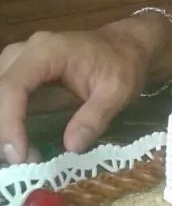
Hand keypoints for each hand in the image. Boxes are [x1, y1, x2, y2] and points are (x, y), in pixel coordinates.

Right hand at [0, 20, 162, 161]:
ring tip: (22, 155)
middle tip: (23, 161)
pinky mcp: (21, 73)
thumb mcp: (118, 92)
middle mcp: (25, 52)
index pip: (13, 87)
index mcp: (47, 51)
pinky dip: (6, 120)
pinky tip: (17, 143)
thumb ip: (95, 117)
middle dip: (4, 130)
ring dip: (3, 126)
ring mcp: (19, 61)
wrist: (126, 44)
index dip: (9, 123)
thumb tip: (71, 147)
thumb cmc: (123, 64)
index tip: (19, 155)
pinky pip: (4, 96)